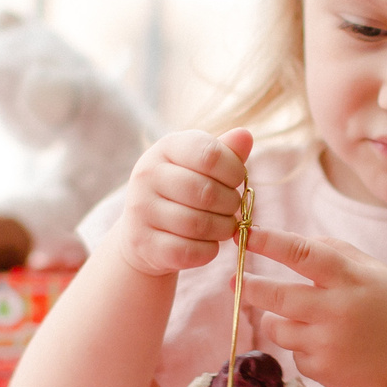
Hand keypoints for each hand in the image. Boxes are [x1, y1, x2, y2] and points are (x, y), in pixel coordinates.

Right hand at [104, 128, 253, 278]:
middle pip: (207, 192)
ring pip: (200, 225)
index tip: (237, 180)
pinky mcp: (144, 244)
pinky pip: (191, 251)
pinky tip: (208, 243)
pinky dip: (209, 250)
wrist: (143, 232)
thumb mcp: (200, 166)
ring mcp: (141, 210)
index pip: (210, 154)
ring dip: (223, 229)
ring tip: (224, 226)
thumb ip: (225, 152)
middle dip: (231, 204)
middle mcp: (147, 175)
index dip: (234, 170)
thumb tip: (245, 135)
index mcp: (165, 148)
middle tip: (233, 208)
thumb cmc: (182, 191)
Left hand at [241, 226, 386, 386]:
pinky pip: (294, 354)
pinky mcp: (324, 372)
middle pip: (276, 296)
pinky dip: (302, 346)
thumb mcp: (374, 270)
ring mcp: (328, 345)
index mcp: (351, 279)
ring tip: (303, 317)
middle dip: (249, 286)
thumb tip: (289, 242)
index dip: (269, 242)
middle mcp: (337, 311)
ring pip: (276, 328)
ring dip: (277, 318)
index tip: (244, 234)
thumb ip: (334, 251)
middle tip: (236, 280)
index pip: (301, 254)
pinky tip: (329, 345)